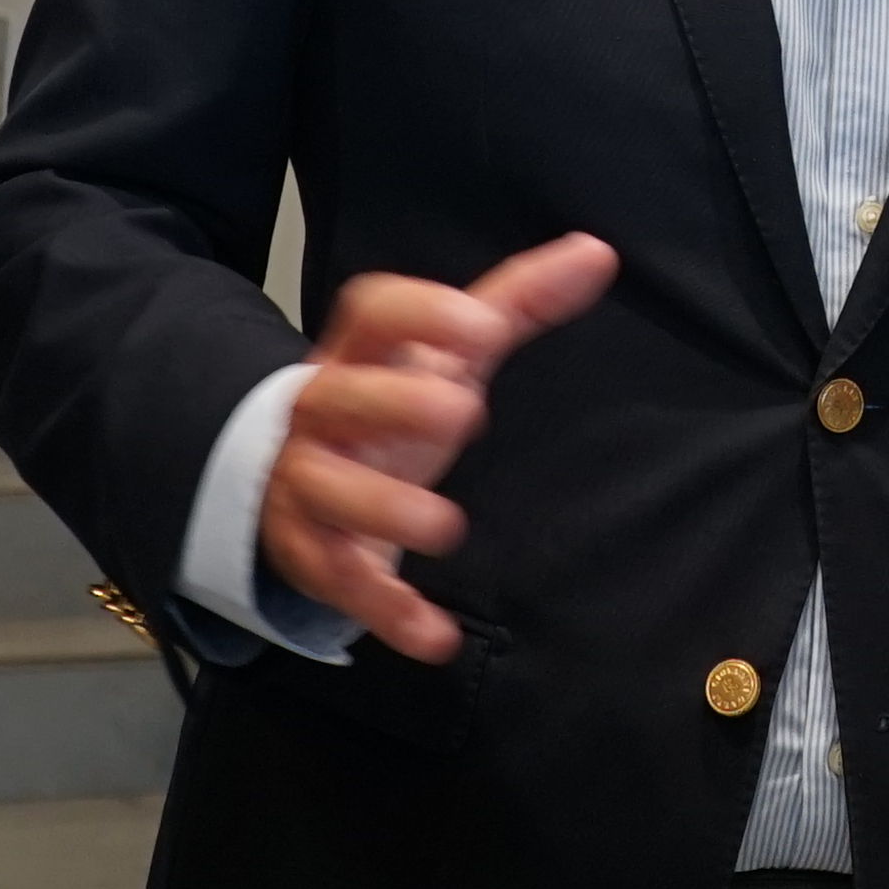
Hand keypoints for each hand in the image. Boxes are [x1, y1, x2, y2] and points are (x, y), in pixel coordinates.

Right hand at [256, 232, 616, 662]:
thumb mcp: (449, 354)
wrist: (293, 477)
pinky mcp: (311, 555)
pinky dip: (385, 612)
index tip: (482, 326)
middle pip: (336, 398)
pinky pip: (339, 583)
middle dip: (391, 405)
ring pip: (324, 493)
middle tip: (463, 410)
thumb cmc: (391, 405)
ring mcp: (307, 484)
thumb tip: (596, 252)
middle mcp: (321, 411)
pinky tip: (436, 636)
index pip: (371, 311)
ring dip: (381, 510)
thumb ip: (519, 302)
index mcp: (361, 351)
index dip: (419, 313)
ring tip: (447, 527)